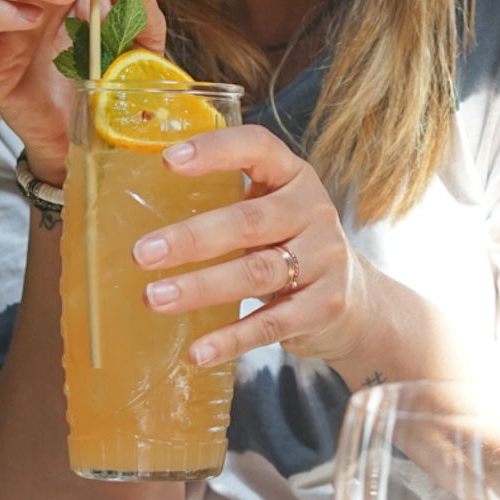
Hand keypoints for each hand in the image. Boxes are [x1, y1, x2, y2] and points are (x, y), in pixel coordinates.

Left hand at [131, 124, 374, 369]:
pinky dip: (231, 339)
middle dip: (192, 238)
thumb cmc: (292, 248)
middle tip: (141, 253)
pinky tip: (197, 351)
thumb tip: (143, 218)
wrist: (358, 302)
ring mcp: (324, 261)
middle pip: (249, 221)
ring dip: (200, 288)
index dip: (216, 150)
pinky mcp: (324, 308)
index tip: (168, 159)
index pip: (258, 148)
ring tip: (155, 298)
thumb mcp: (274, 214)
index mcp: (294, 178)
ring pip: (256, 273)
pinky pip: (270, 324)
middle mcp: (315, 212)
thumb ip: (230, 205)